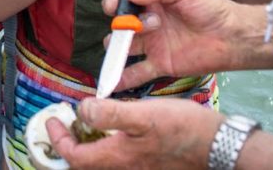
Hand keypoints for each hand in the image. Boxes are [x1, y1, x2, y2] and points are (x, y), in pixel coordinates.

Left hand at [47, 97, 221, 169]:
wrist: (220, 146)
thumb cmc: (183, 129)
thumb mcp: (142, 115)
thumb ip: (109, 113)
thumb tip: (81, 110)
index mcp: (118, 159)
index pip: (74, 156)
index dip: (58, 138)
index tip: (52, 118)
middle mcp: (125, 169)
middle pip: (85, 164)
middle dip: (68, 146)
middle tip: (63, 124)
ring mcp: (138, 168)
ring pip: (101, 162)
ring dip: (86, 146)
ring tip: (84, 123)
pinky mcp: (150, 164)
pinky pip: (117, 160)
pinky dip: (105, 146)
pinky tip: (112, 128)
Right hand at [100, 0, 248, 89]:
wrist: (233, 36)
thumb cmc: (212, 7)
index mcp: (152, 2)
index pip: (124, 1)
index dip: (114, 3)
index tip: (114, 6)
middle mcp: (148, 24)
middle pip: (121, 26)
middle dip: (121, 25)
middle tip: (136, 26)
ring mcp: (153, 45)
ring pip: (124, 48)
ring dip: (118, 48)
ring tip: (129, 46)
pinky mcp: (161, 64)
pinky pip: (138, 72)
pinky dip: (124, 79)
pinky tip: (112, 83)